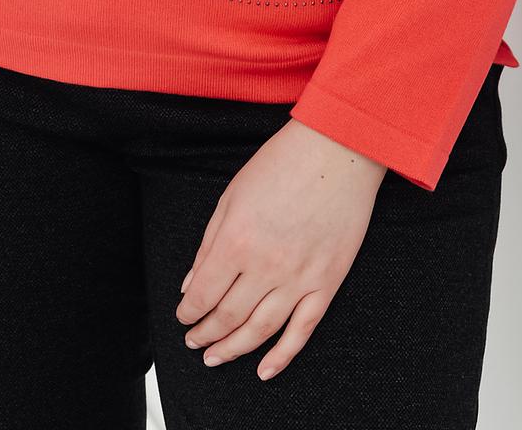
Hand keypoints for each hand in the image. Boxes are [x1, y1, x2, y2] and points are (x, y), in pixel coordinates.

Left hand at [174, 116, 386, 380]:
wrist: (338, 151)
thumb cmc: (282, 164)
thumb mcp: (232, 195)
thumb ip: (209, 242)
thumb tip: (191, 284)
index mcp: (236, 240)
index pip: (203, 293)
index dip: (189, 312)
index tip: (183, 317)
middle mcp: (265, 266)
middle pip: (228, 317)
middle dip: (205, 334)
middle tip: (194, 342)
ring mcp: (299, 278)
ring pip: (260, 331)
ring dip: (233, 350)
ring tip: (216, 358)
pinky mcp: (327, 283)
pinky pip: (302, 330)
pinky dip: (282, 356)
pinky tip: (264, 370)